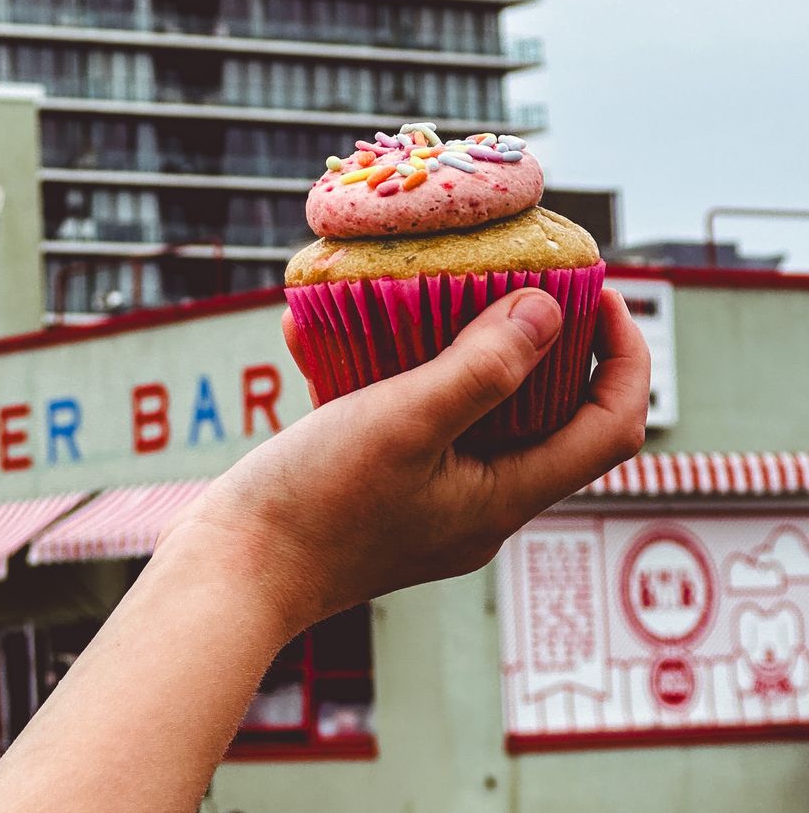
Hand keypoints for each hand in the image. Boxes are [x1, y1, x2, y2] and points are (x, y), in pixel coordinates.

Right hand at [159, 288, 649, 634]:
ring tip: (429, 290)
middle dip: (546, 342)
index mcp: (502, 498)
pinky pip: (403, 421)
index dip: (623, 355)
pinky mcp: (379, 491)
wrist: (230, 575)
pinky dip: (382, 373)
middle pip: (550, 416)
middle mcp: (477, 504)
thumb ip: (480, 370)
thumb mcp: (401, 424)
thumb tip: (552, 311)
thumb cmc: (313, 507)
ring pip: (472, 413)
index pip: (610, 427)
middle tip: (517, 278)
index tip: (595, 290)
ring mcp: (427, 500)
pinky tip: (323, 330)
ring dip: (459, 350)